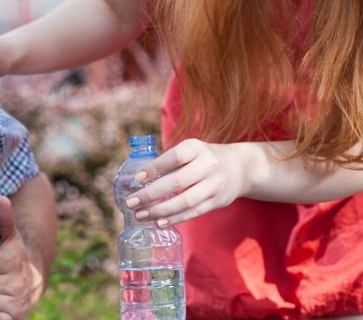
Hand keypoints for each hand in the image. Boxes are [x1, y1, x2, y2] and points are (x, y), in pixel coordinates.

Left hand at [126, 139, 249, 225]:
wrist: (239, 168)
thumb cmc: (202, 158)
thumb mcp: (190, 151)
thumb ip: (168, 162)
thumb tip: (136, 180)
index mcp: (196, 148)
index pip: (174, 157)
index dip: (155, 168)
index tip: (137, 179)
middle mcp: (208, 164)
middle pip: (177, 181)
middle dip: (151, 194)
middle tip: (131, 202)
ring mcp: (215, 184)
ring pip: (185, 201)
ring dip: (160, 210)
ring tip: (141, 215)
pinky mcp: (217, 201)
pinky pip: (194, 212)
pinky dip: (175, 219)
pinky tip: (159, 222)